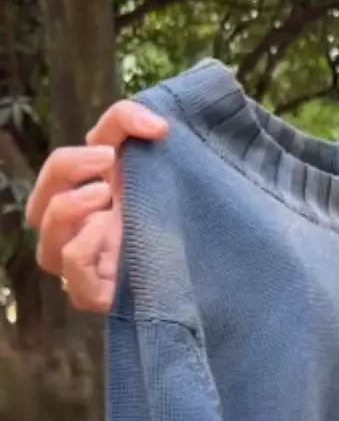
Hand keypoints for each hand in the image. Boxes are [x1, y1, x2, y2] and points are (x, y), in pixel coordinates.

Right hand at [24, 100, 167, 311]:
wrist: (216, 251)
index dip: (72, 161)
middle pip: (41, 211)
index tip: (110, 151)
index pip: (56, 176)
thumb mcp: (157, 158)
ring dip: (69, 214)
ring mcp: (90, 269)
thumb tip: (155, 123)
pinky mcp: (105, 297)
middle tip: (105, 161)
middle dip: (64, 176)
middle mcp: (83, 235)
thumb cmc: (179, 204)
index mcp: (91, 200)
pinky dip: (82, 254)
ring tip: (106, 198)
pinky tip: (111, 235)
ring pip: (48, 252)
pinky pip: (74, 284)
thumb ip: (140, 125)